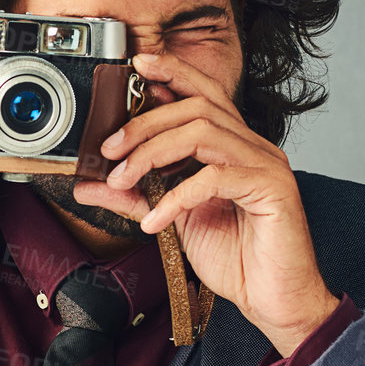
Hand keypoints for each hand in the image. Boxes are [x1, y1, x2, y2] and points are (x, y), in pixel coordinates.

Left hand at [72, 51, 339, 357]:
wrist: (273, 300)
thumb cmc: (236, 258)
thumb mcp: (174, 221)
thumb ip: (135, 197)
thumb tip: (91, 184)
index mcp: (234, 146)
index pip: (204, 92)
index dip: (172, 72)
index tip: (135, 66)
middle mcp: (253, 146)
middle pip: (196, 105)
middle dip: (145, 122)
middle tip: (109, 148)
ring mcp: (266, 164)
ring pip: (203, 131)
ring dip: (153, 152)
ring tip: (124, 179)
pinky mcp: (272, 189)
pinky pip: (214, 177)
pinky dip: (176, 196)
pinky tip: (156, 221)